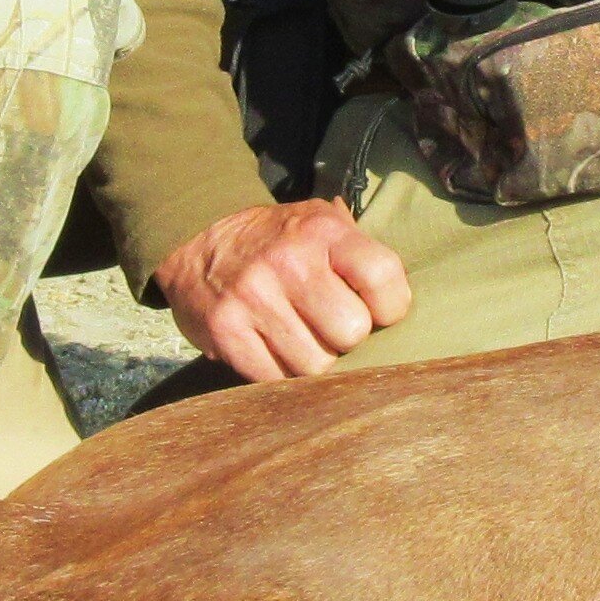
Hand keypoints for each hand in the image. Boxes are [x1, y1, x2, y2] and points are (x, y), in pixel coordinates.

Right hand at [153, 197, 414, 381]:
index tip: (379, 313)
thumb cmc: (277, 240)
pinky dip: (279, 375)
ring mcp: (254, 297)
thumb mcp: (319, 221)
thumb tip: (403, 302)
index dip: (391, 307)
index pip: (382, 277)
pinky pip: (274, 379)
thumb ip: (361, 251)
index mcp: (322, 231)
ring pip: (315, 365)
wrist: (196, 240)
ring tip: (301, 339)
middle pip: (350, 331)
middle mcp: (289, 261)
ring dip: (314, 362)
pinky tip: (274, 350)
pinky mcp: (226, 331)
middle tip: (331, 328)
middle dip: (347, 339)